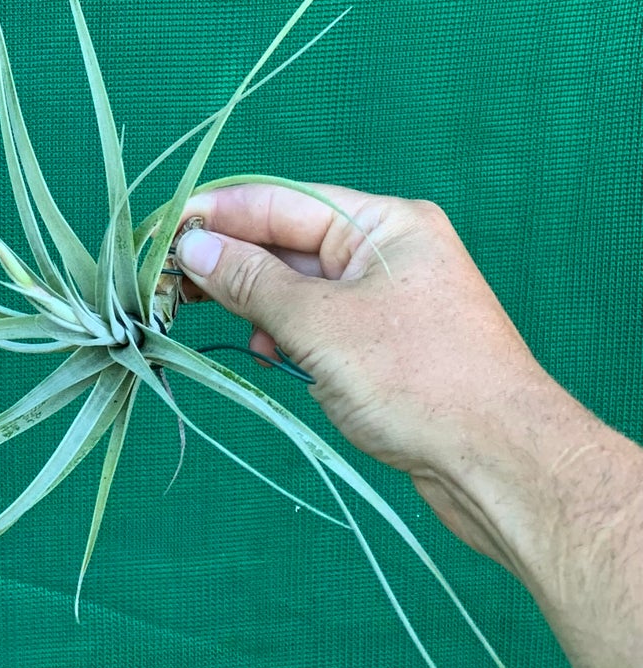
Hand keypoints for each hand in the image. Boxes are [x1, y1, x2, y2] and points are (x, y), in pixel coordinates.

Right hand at [172, 180, 555, 563]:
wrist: (506, 468)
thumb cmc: (420, 382)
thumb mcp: (320, 326)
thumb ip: (251, 280)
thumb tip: (192, 247)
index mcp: (384, 222)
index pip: (279, 200)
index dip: (216, 214)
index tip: (161, 232)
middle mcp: (389, 248)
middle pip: (288, 240)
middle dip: (230, 261)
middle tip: (169, 282)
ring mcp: (390, 297)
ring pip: (300, 284)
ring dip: (256, 301)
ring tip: (212, 319)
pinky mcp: (388, 343)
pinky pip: (320, 321)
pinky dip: (287, 333)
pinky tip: (268, 353)